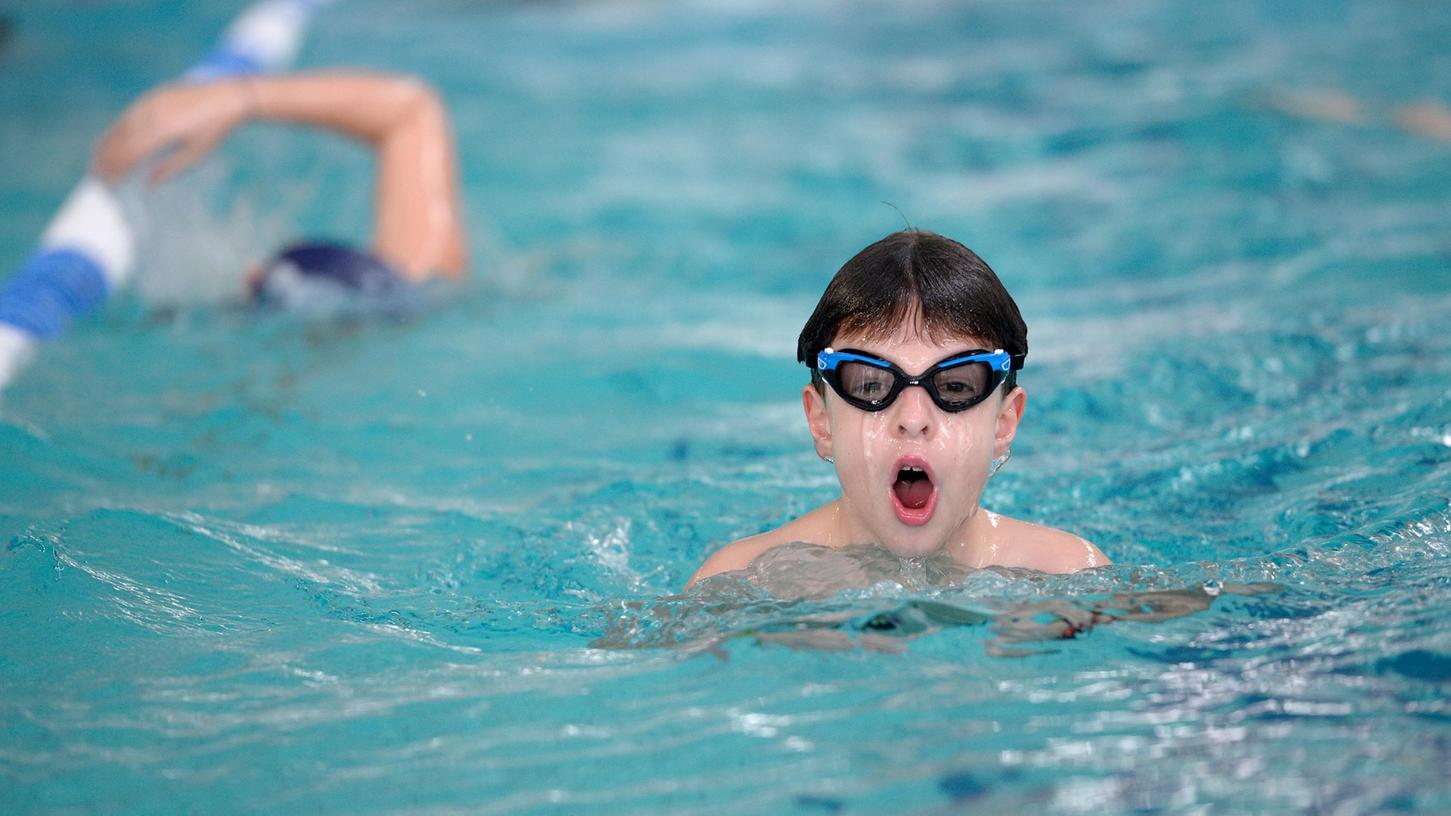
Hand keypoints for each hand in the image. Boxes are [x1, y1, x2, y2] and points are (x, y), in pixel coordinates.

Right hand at [93, 80, 251, 184]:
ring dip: (107, 144)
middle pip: (120, 140)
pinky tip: (112, 140)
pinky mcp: (151, 97)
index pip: (131, 153)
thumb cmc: (213, 129)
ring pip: (120, 126)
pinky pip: (128, 115)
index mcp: (163, 132)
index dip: (117, 169)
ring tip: (97, 161)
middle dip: (106, 159)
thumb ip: (170, 168)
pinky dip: (117, 129)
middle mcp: (152, 115)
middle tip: (96, 176)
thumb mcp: (196, 154)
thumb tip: (148, 183)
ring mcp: (149, 103)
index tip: (109, 183)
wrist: (225, 96)